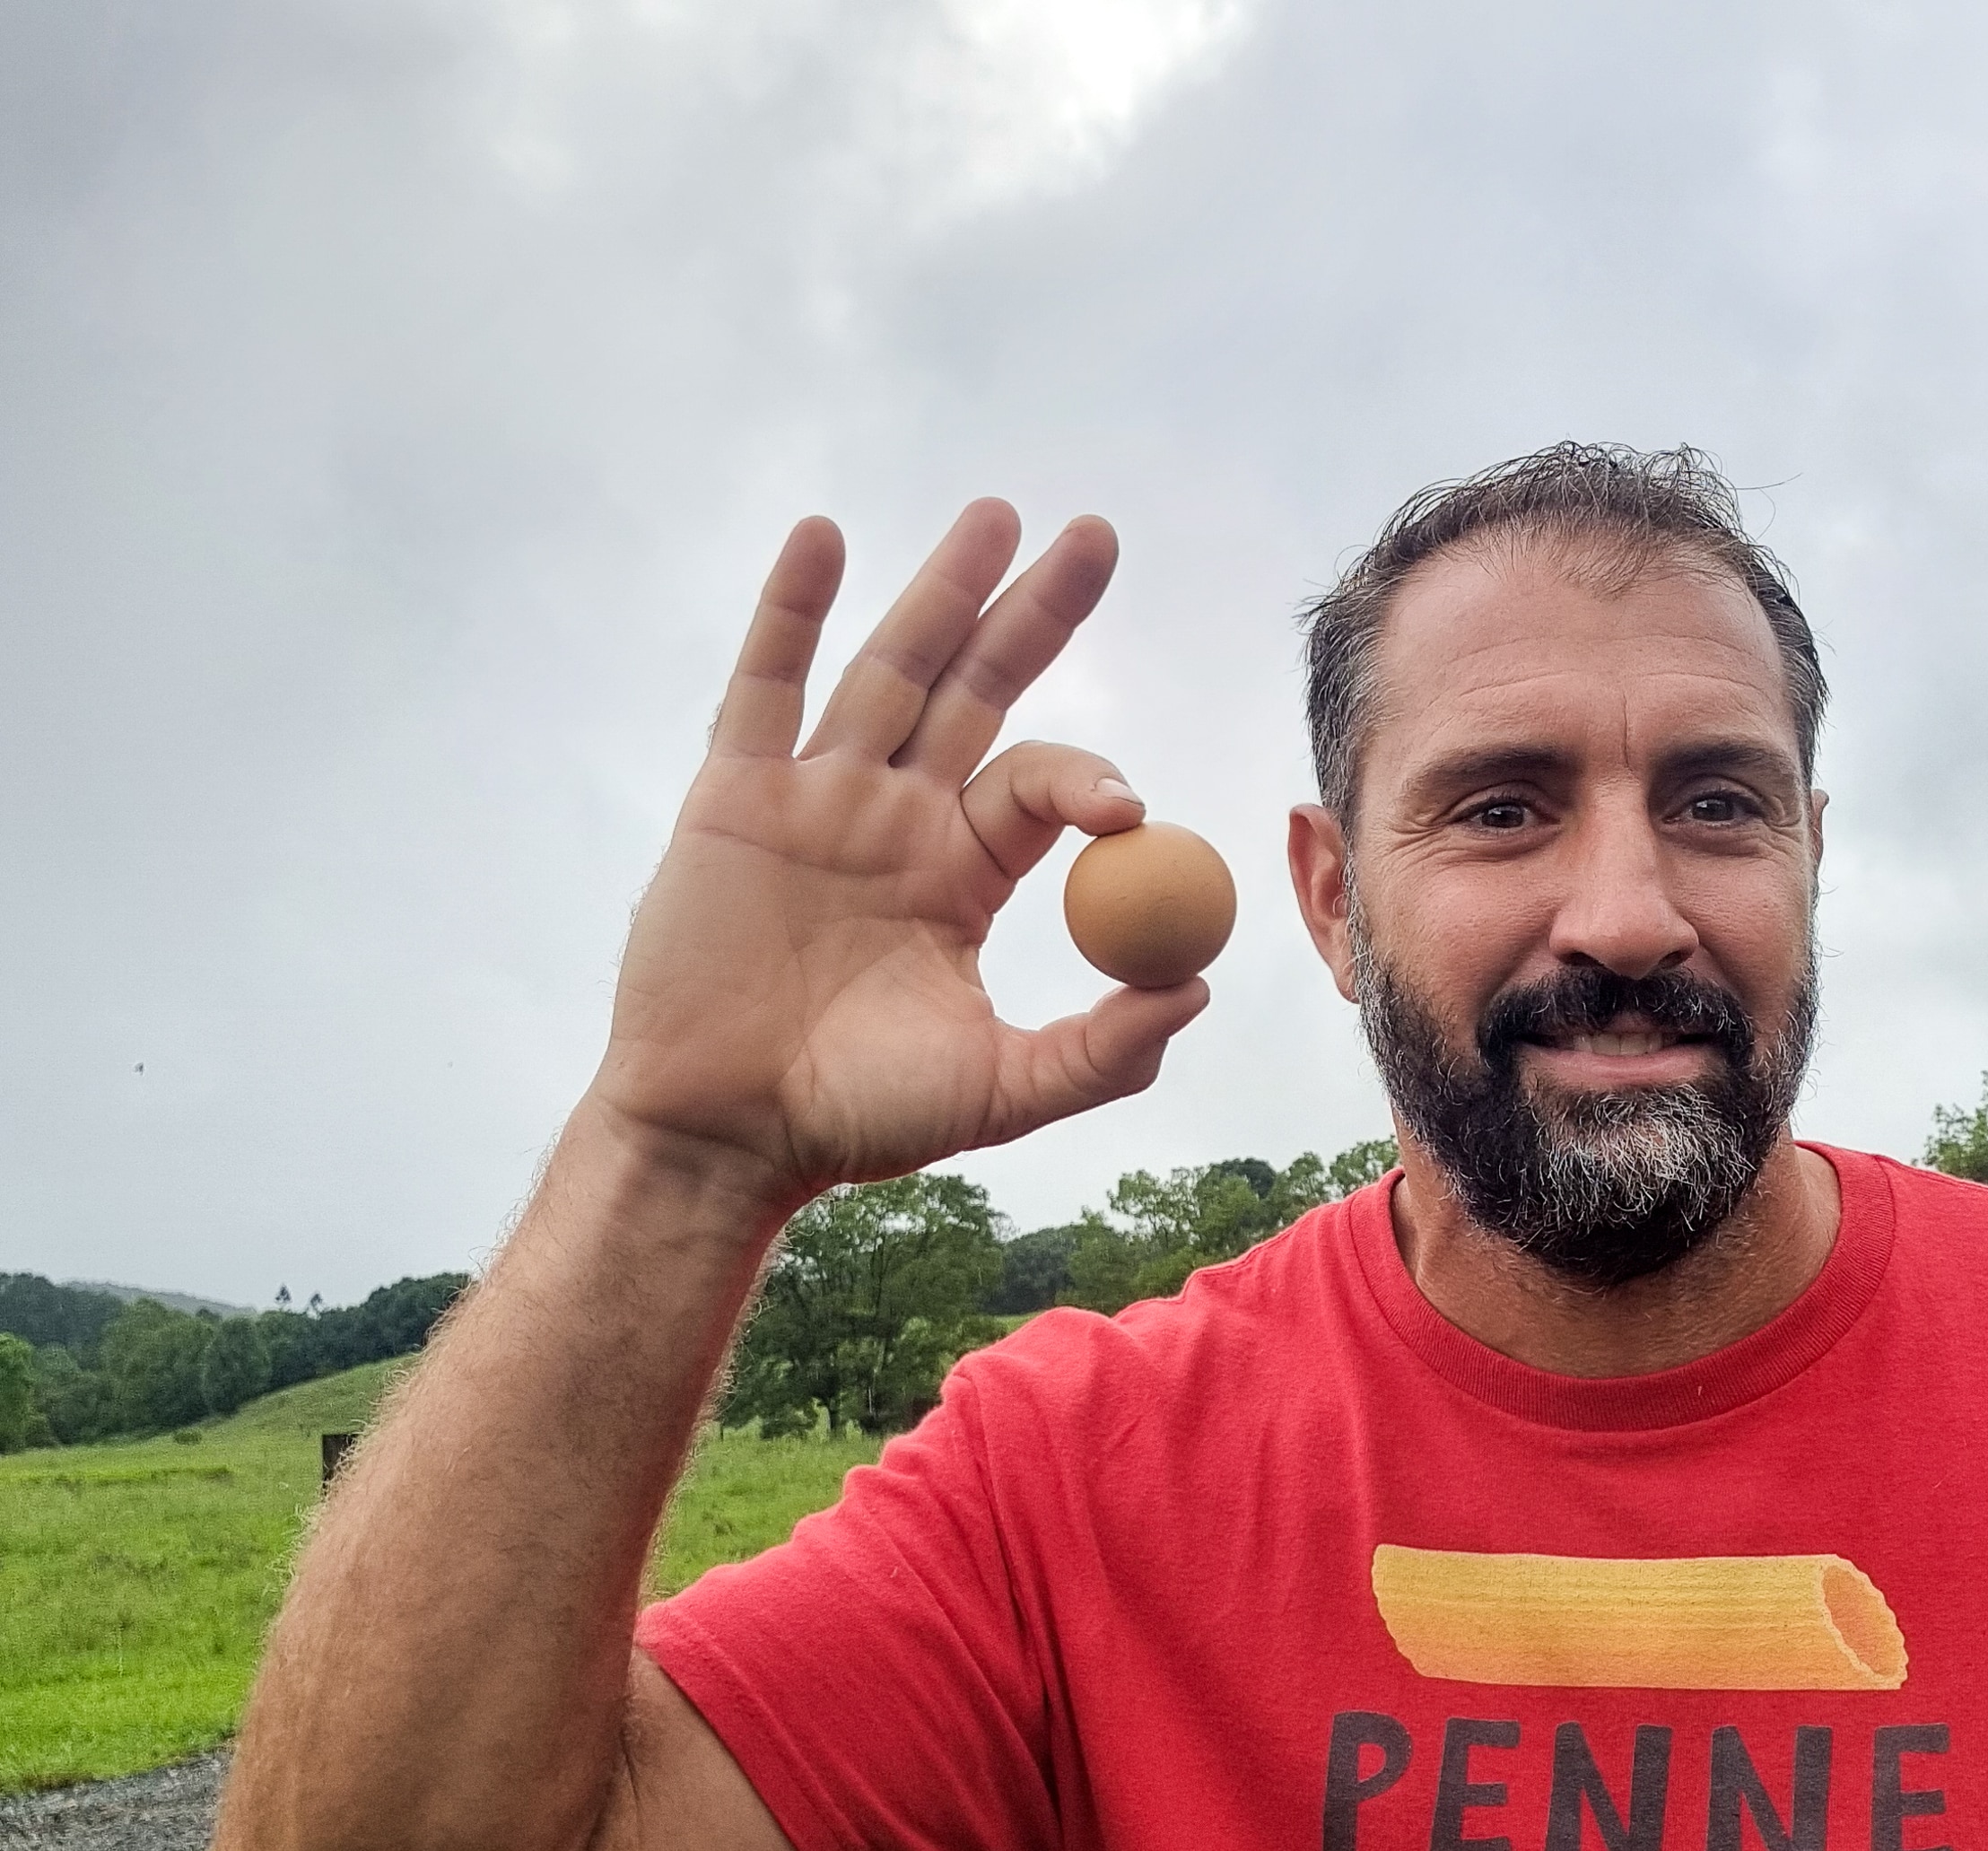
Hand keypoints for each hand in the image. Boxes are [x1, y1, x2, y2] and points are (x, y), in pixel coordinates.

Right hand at [588, 503, 1205, 1204]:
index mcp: (962, 869)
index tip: (1122, 812)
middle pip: (977, 688)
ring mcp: (813, 795)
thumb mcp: (1000, 1089)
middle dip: (1034, 612)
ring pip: (887, 668)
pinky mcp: (733, 797)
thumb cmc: (857, 1117)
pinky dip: (789, 609)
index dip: (1083, 778)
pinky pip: (764, 686)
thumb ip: (1102, 1052)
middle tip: (1095, 535)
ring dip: (941, 589)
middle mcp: (896, 815)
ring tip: (997, 514)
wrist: (727, 1136)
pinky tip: (822, 536)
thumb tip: (1196, 991)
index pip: (1038, 784)